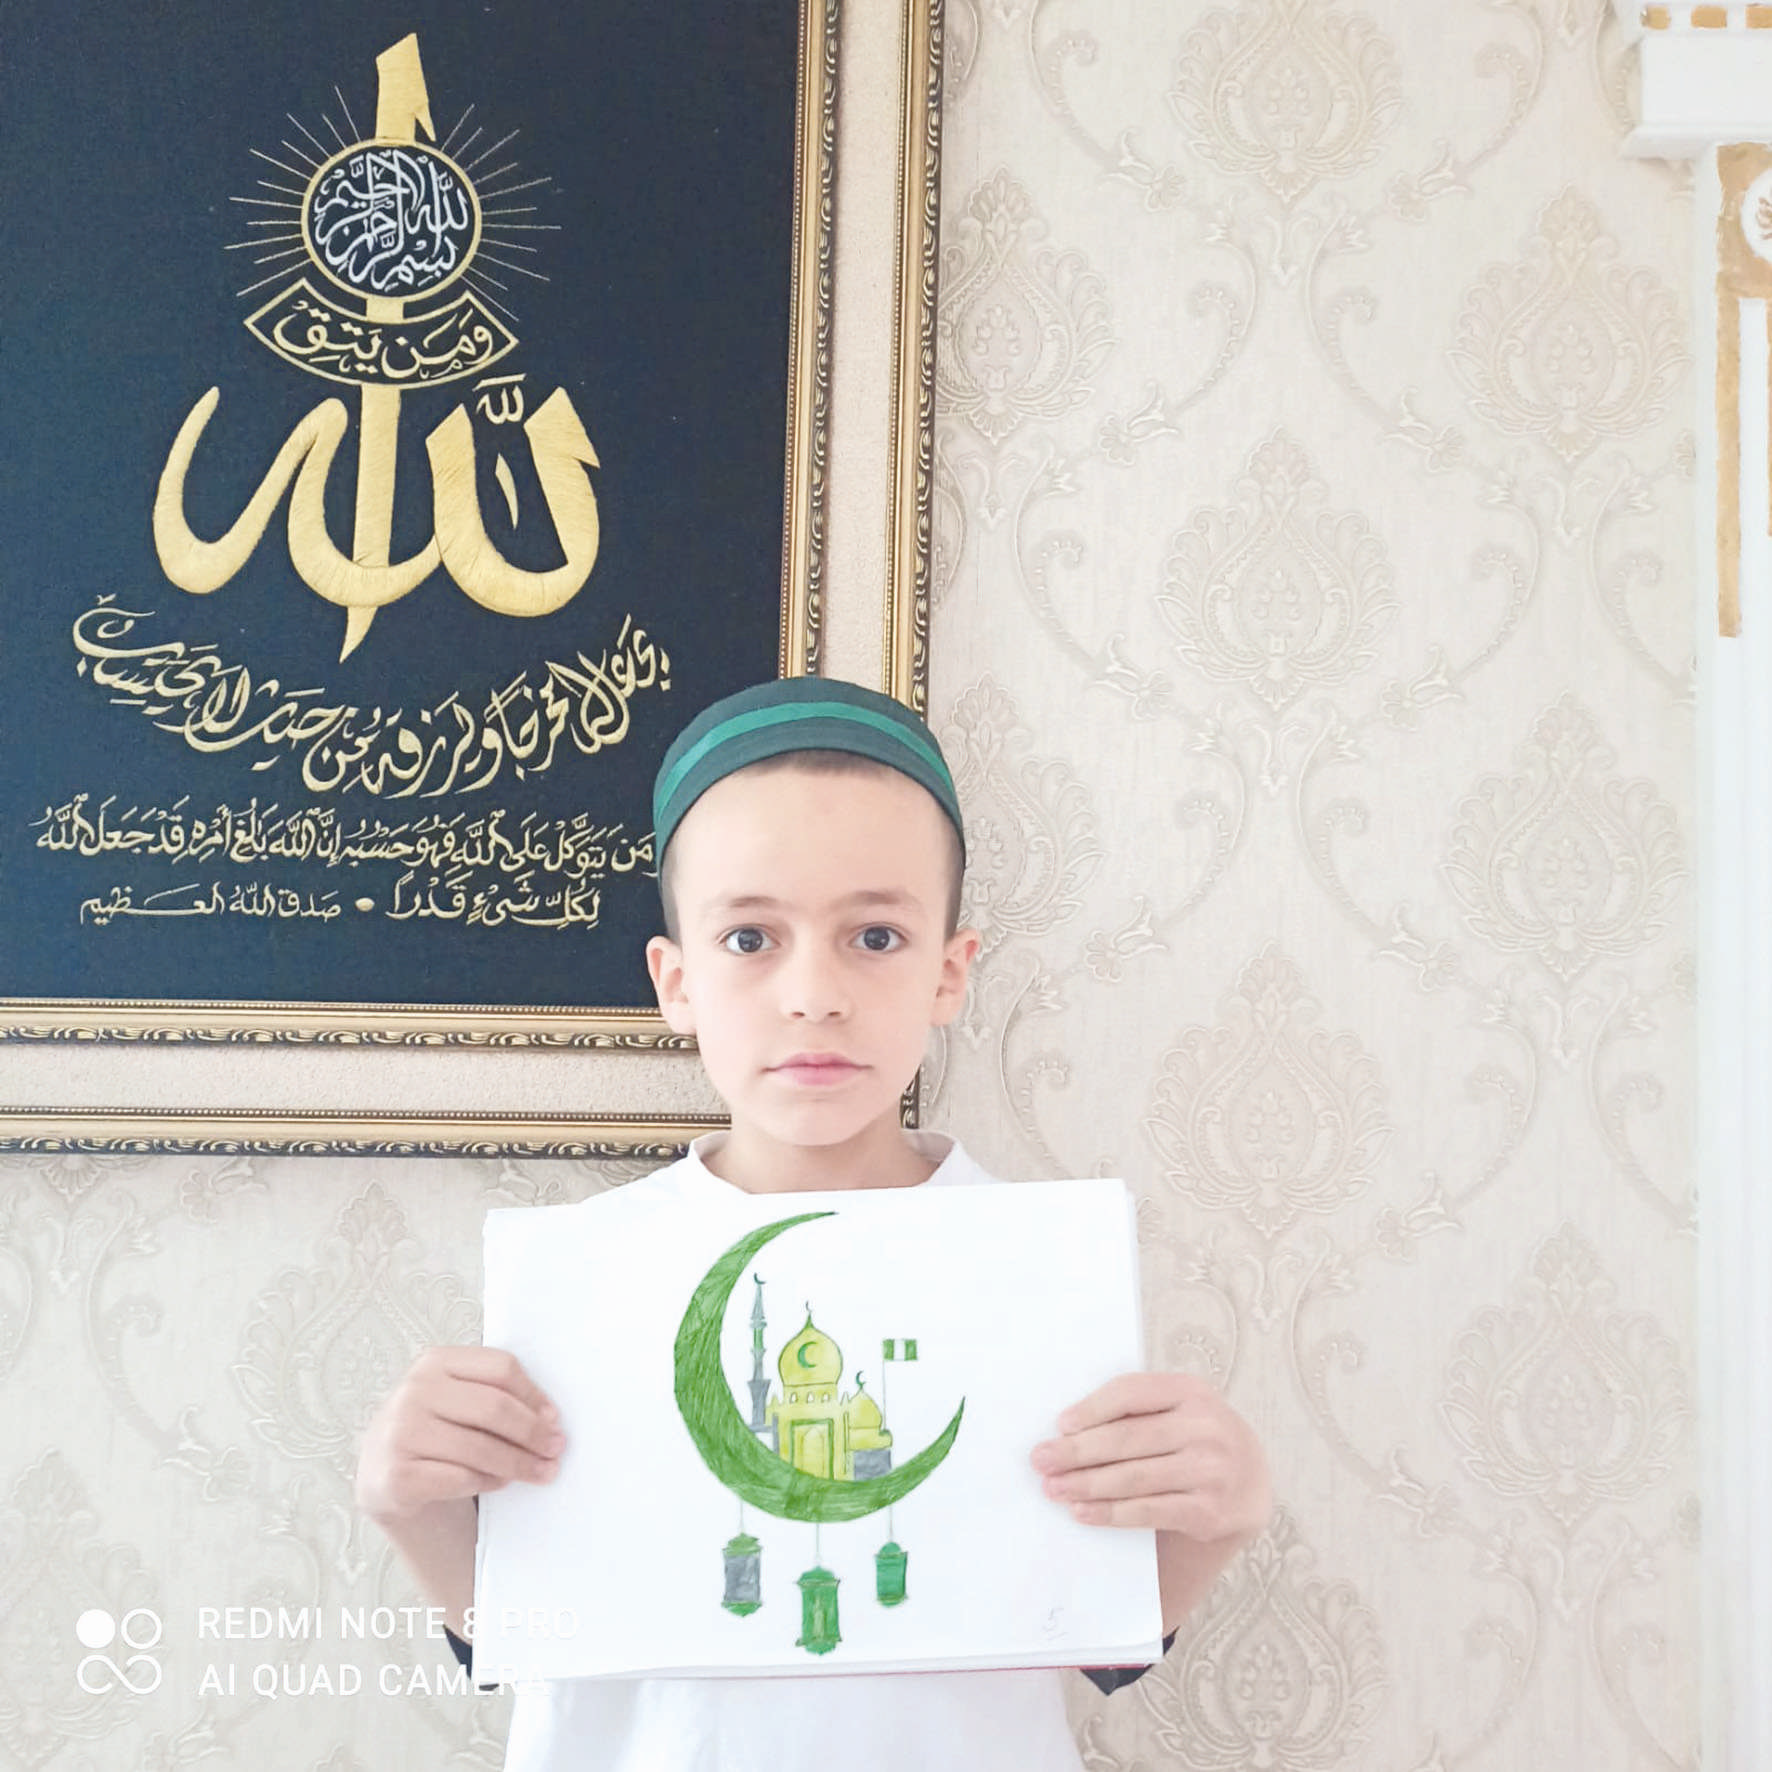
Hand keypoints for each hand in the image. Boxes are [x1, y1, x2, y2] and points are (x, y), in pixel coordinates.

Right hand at [355, 1346, 565, 1523]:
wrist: (380, 1470)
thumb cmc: (432, 1427)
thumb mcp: (453, 1396)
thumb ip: (491, 1393)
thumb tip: (548, 1419)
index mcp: (435, 1361)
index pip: (500, 1368)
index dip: (534, 1394)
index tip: (554, 1418)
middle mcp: (414, 1391)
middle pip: (494, 1407)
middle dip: (533, 1432)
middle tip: (556, 1448)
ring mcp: (402, 1433)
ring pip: (480, 1448)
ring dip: (519, 1463)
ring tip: (541, 1471)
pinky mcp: (398, 1475)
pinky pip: (461, 1478)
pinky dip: (489, 1481)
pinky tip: (501, 1482)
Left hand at [1031, 1371, 1269, 1539]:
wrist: (1250, 1484)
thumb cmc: (1196, 1439)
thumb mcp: (1179, 1409)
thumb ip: (1138, 1411)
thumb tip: (1069, 1429)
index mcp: (1192, 1391)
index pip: (1131, 1393)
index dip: (1091, 1409)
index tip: (1059, 1426)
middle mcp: (1206, 1427)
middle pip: (1126, 1439)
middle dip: (1076, 1452)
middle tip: (1041, 1460)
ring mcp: (1211, 1470)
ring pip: (1133, 1478)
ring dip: (1085, 1485)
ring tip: (1053, 1488)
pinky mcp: (1209, 1511)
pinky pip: (1148, 1511)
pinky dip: (1110, 1513)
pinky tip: (1082, 1511)